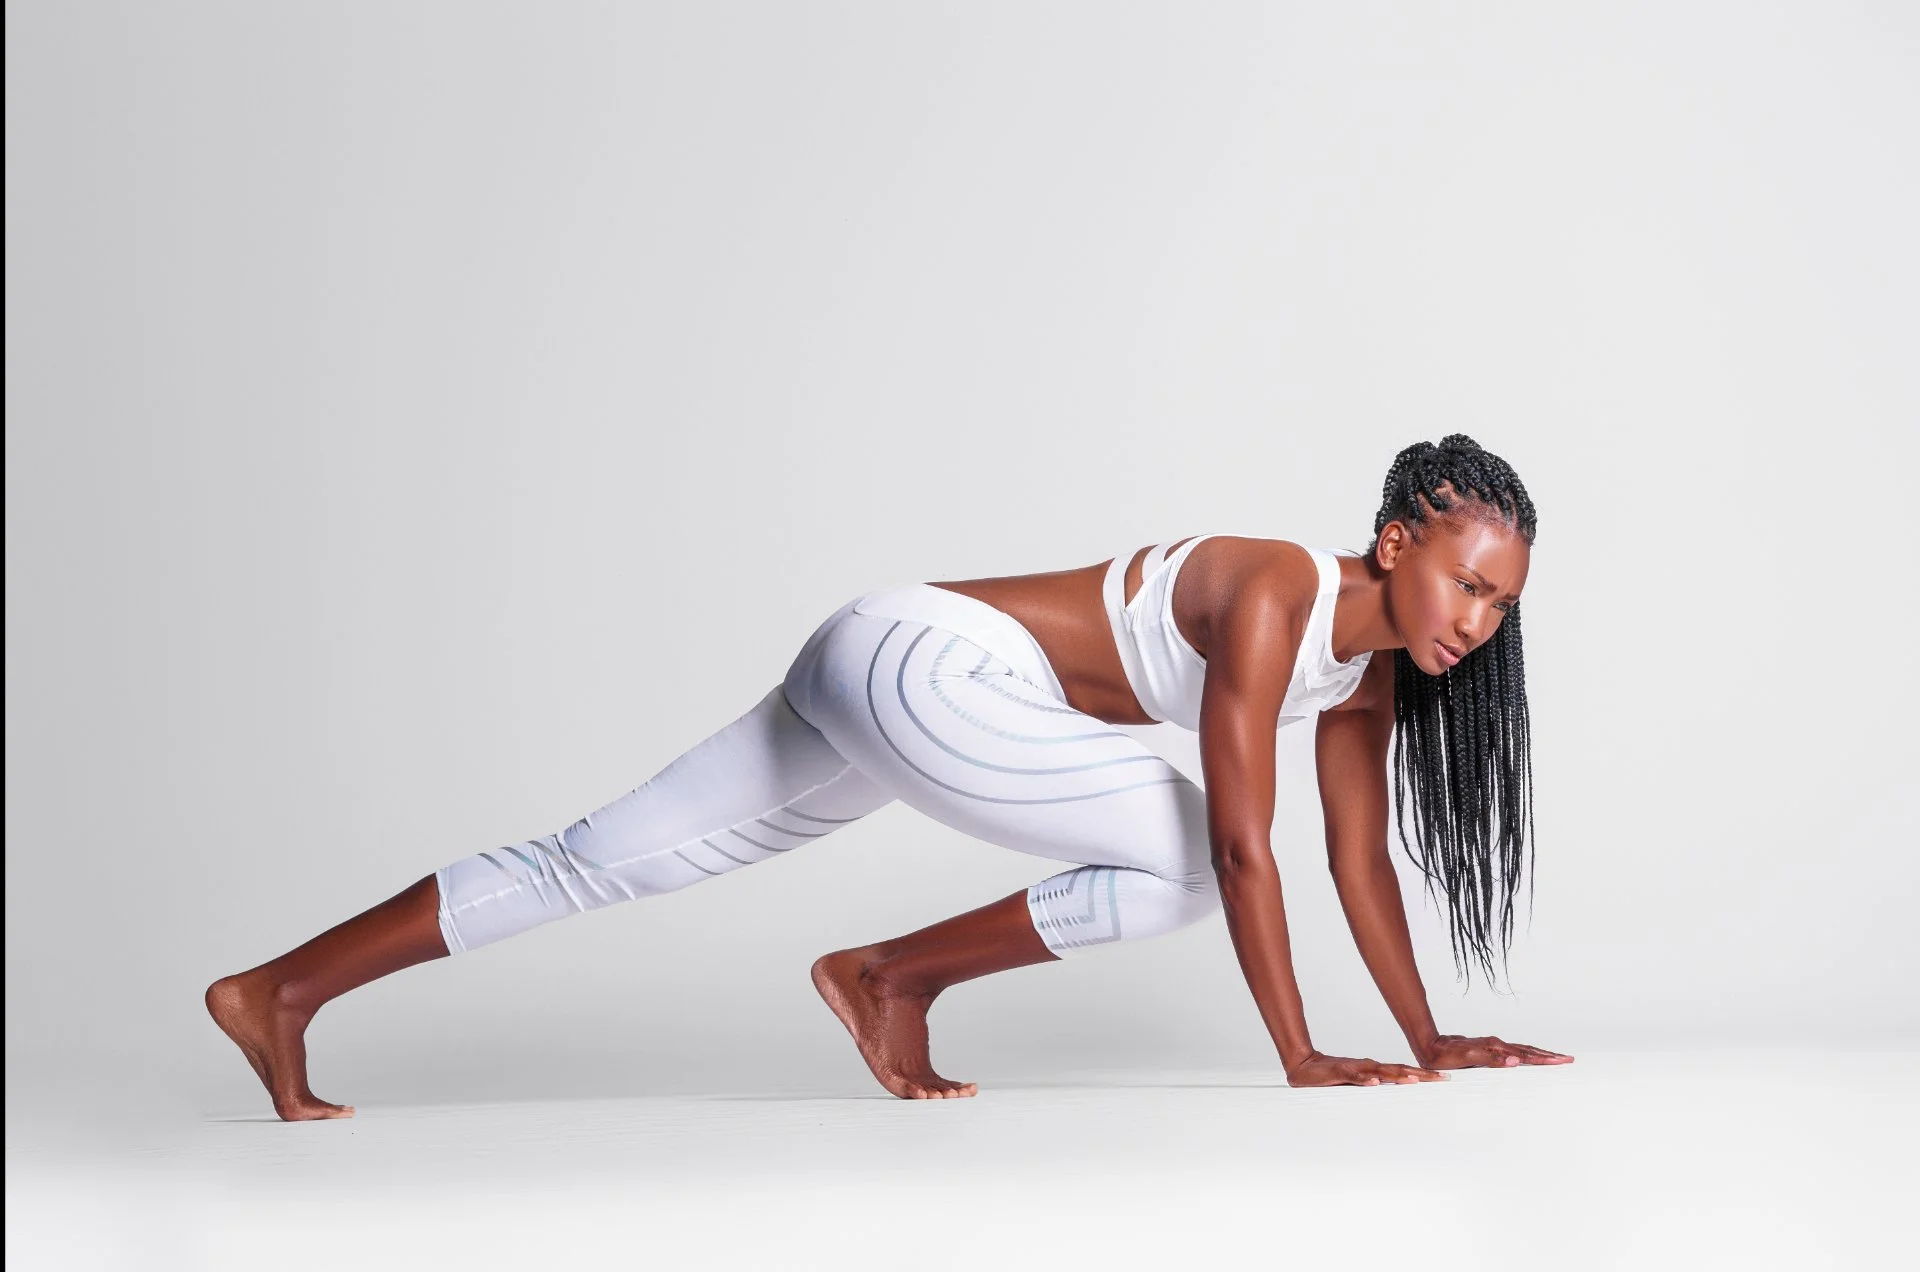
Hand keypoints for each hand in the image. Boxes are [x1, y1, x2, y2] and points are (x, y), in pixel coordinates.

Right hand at [1284, 1050, 1448, 1086]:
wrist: (1303, 1067)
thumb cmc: (1331, 1077)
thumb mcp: (1358, 1085)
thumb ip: (1375, 1088)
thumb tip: (1396, 1096)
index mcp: (1374, 1069)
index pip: (1403, 1071)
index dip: (1423, 1074)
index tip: (1443, 1077)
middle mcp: (1369, 1066)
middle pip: (1399, 1069)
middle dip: (1421, 1075)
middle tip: (1442, 1078)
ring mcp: (1354, 1069)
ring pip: (1380, 1071)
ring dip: (1398, 1075)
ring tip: (1414, 1081)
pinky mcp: (1339, 1072)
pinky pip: (1354, 1076)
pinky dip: (1365, 1079)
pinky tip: (1375, 1083)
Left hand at [1415, 1034, 1573, 1068]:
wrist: (1430, 1045)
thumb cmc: (1446, 1055)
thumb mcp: (1467, 1059)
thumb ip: (1491, 1060)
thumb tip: (1516, 1061)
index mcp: (1495, 1048)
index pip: (1526, 1055)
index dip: (1545, 1059)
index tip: (1563, 1061)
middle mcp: (1496, 1045)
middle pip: (1528, 1050)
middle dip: (1549, 1056)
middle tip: (1568, 1059)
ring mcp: (1493, 1046)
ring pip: (1522, 1050)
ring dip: (1540, 1054)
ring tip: (1555, 1058)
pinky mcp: (1489, 1048)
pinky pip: (1513, 1051)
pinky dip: (1527, 1054)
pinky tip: (1529, 1058)